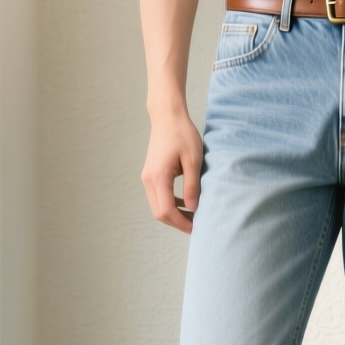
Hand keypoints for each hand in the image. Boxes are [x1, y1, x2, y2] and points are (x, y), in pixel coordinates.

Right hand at [141, 106, 202, 232]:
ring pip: (157, 206)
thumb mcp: (193, 160)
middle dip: (177, 222)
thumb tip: (193, 209)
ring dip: (174, 214)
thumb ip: (192, 186)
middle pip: (159, 213)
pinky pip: (158, 196)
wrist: (167, 116)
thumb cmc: (182, 134)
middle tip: (197, 225)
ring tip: (194, 216)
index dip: (182, 223)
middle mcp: (148, 179)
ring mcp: (147, 177)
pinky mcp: (150, 174)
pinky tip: (186, 202)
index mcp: (158, 177)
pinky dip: (170, 203)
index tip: (197, 228)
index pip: (167, 210)